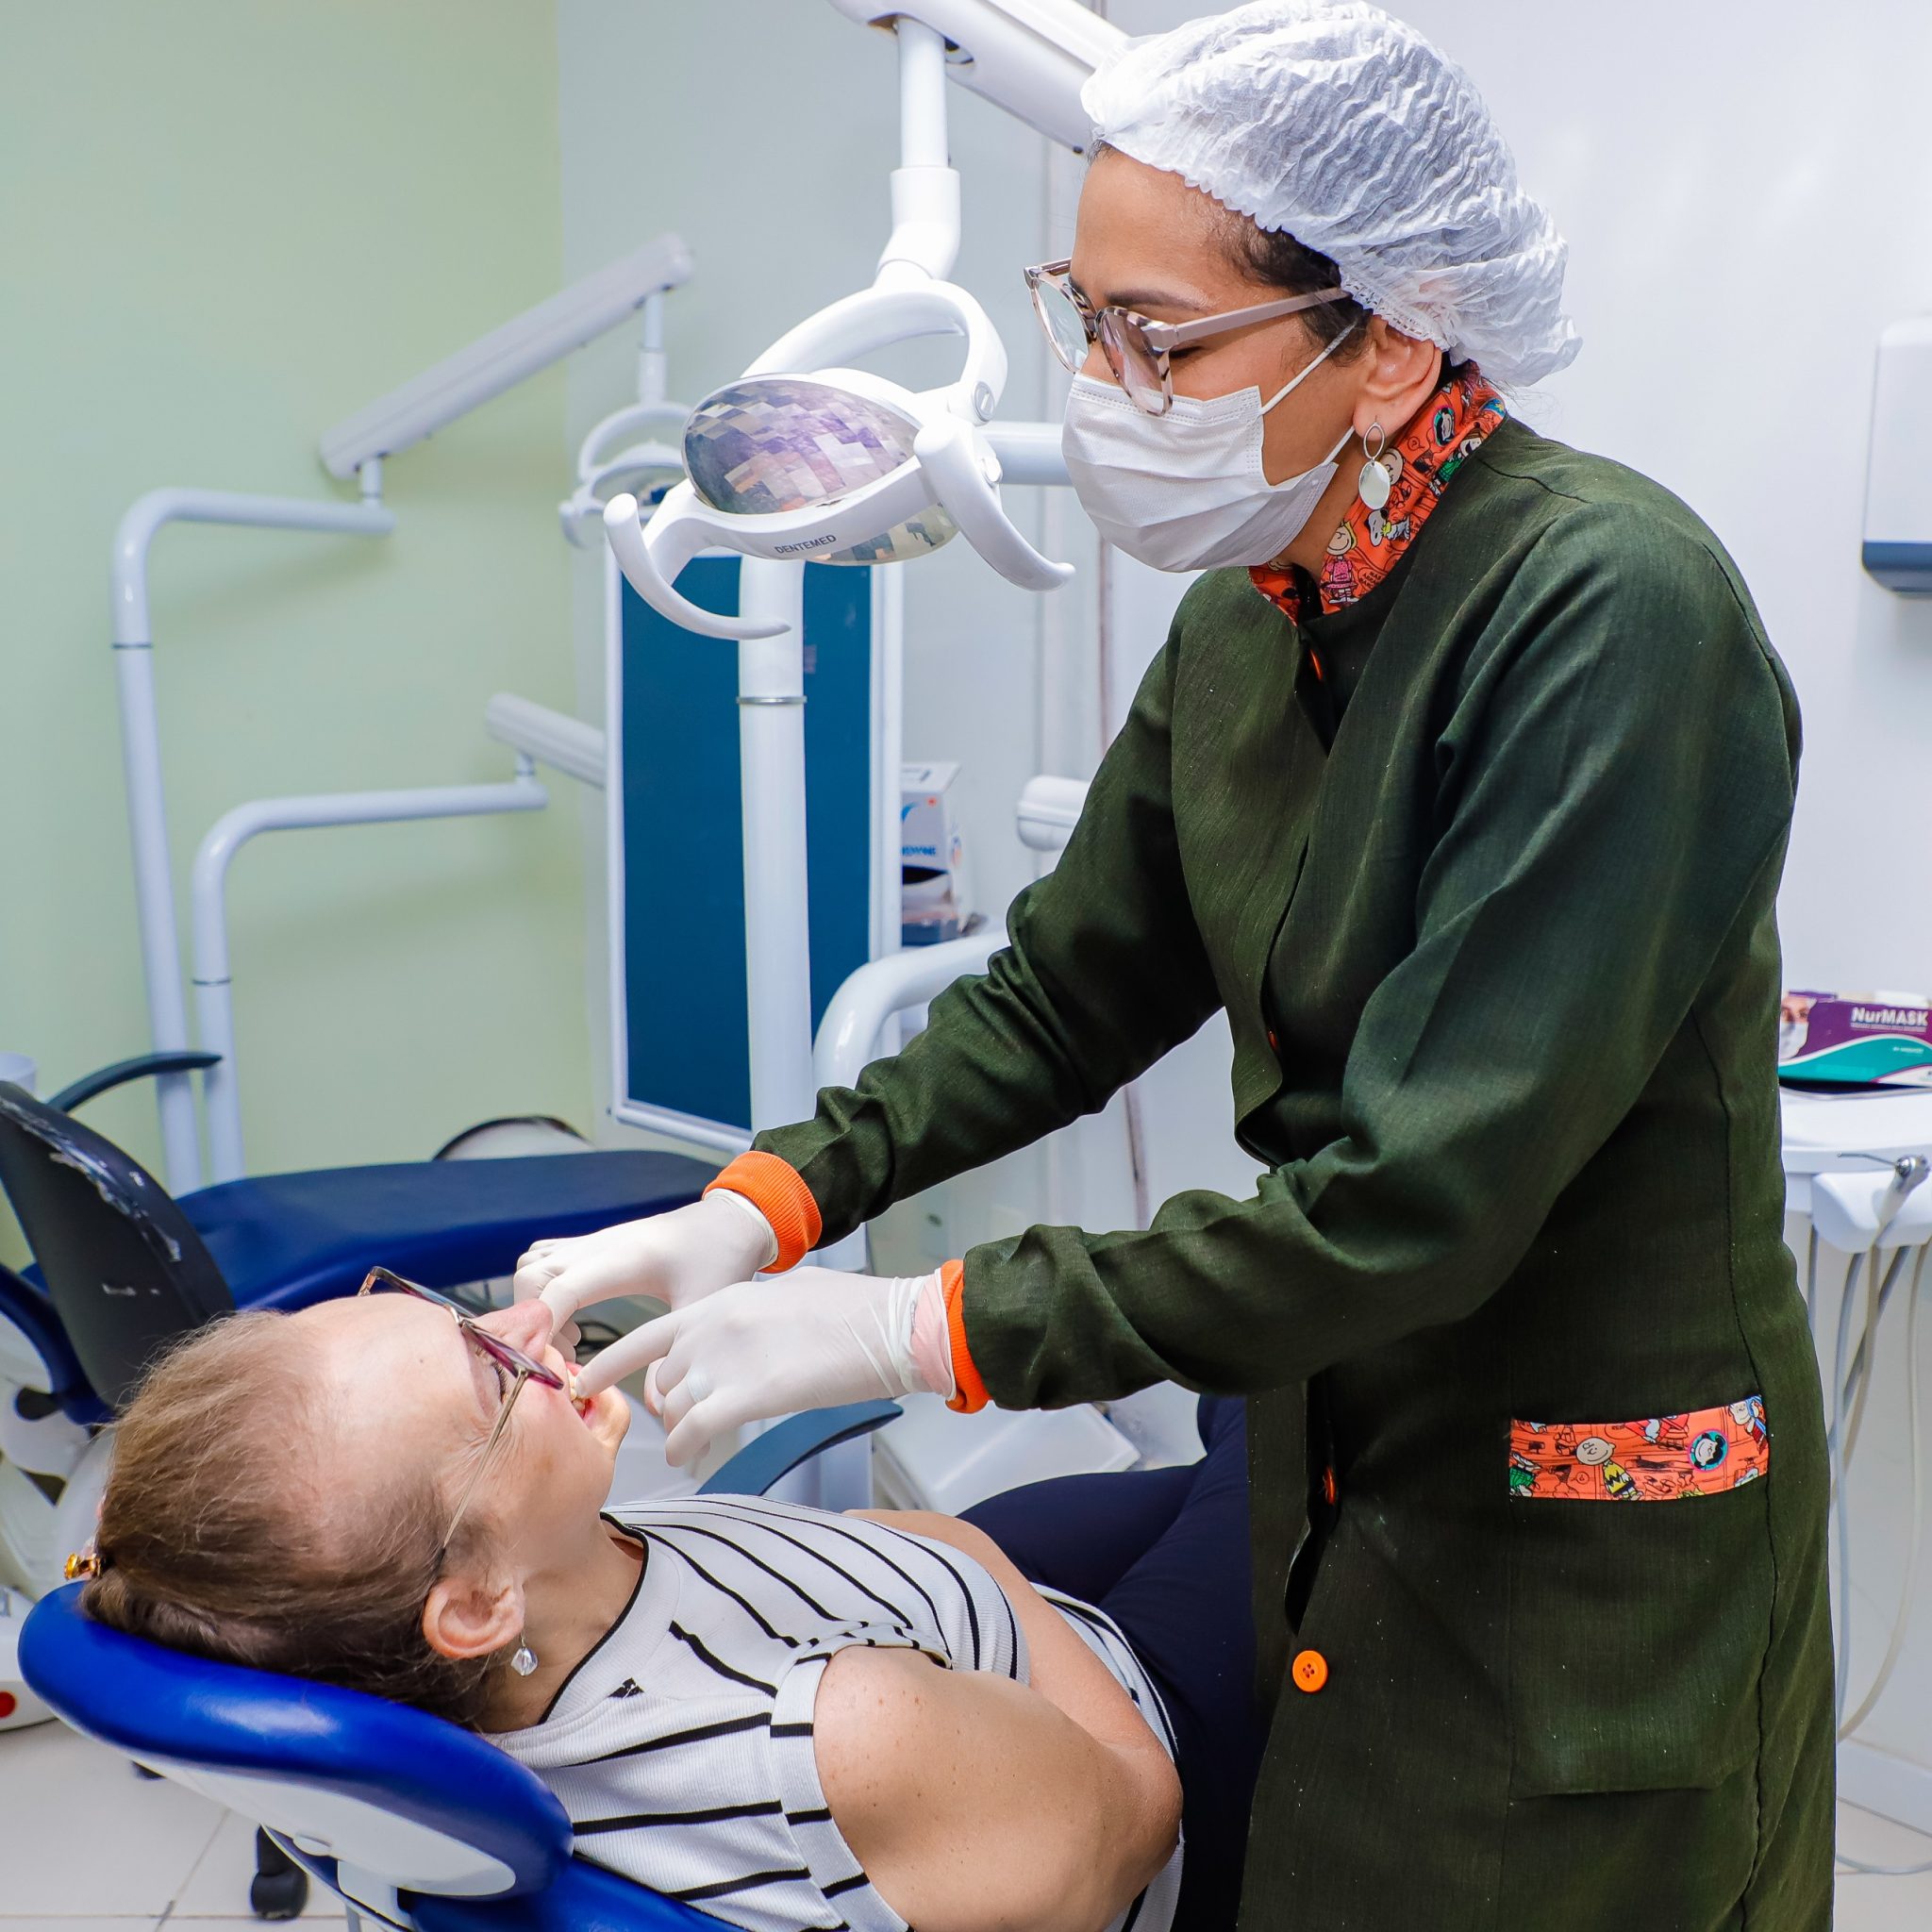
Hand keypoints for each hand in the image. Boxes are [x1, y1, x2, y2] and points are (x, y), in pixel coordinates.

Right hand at [511, 1191, 778, 1349]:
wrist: (728, 1222)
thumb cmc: (720, 1259)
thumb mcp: (702, 1307)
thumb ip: (675, 1354)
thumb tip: (658, 1411)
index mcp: (623, 1259)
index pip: (560, 1288)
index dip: (544, 1327)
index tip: (555, 1364)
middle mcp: (598, 1245)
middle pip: (531, 1275)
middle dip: (532, 1320)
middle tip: (564, 1356)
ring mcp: (592, 1241)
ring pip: (531, 1263)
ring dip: (535, 1304)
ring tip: (570, 1338)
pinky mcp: (592, 1244)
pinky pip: (544, 1257)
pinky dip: (542, 1288)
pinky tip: (573, 1316)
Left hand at [574, 1267, 944, 1466]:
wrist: (885, 1327)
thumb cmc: (848, 1308)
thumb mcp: (784, 1295)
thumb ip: (744, 1316)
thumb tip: (734, 1333)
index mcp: (717, 1303)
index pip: (644, 1337)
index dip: (612, 1364)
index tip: (588, 1383)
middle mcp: (710, 1330)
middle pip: (659, 1380)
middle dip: (662, 1406)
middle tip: (673, 1424)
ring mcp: (725, 1362)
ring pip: (672, 1408)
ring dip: (676, 1430)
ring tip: (688, 1442)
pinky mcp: (746, 1396)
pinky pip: (692, 1431)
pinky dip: (684, 1449)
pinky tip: (687, 1459)